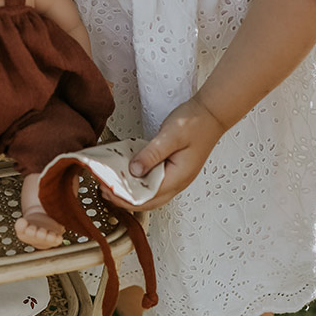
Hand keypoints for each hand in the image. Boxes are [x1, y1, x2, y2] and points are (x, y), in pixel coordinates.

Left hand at [104, 97, 226, 211]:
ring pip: (151, 194)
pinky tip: (128, 175)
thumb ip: (151, 154)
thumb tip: (133, 171)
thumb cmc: (195, 122)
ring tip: (112, 185)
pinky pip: (154, 183)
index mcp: (178, 177)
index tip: (107, 190)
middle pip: (148, 201)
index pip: (147, 198)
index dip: (125, 197)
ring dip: (131, 192)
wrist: (211, 113)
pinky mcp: (174, 170)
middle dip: (124, 199)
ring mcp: (177, 177)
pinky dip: (139, 183)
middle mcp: (178, 182)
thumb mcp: (170, 136)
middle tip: (104, 190)